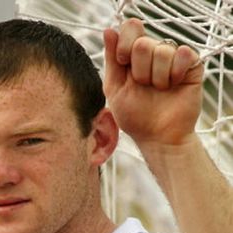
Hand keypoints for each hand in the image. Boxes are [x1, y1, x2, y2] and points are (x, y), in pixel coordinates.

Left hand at [103, 18, 203, 147]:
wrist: (157, 137)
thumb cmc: (134, 116)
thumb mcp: (114, 88)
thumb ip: (111, 60)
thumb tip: (108, 30)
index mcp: (133, 55)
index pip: (130, 28)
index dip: (124, 44)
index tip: (123, 63)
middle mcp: (153, 53)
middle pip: (143, 42)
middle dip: (139, 69)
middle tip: (143, 85)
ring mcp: (173, 58)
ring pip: (163, 49)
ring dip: (156, 76)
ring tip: (159, 90)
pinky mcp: (192, 65)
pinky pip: (184, 53)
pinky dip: (175, 73)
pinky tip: (174, 85)